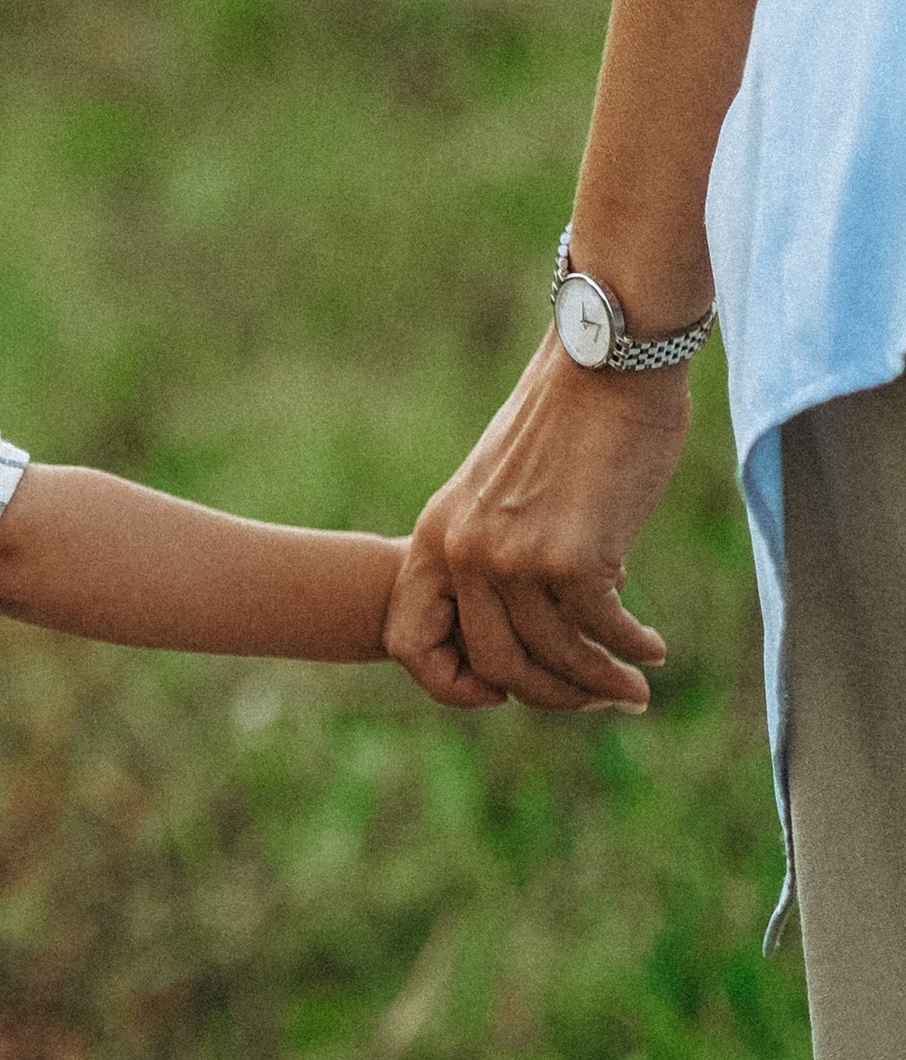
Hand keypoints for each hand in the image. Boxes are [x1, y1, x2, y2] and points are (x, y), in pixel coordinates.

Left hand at [385, 332, 684, 713]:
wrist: (605, 362)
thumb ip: (498, 550)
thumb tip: (538, 626)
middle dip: (549, 694)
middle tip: (595, 697)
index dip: (450, 685)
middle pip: (495, 665)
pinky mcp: (572, 559)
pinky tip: (651, 649)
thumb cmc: (568, 421)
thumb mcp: (500, 489)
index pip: (410, 640)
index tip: (503, 692)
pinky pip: (600, 633)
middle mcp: (463, 552)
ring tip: (634, 686)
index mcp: (434, 534)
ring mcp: (514, 558)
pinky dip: (630, 651)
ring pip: (553, 659)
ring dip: (600, 683)